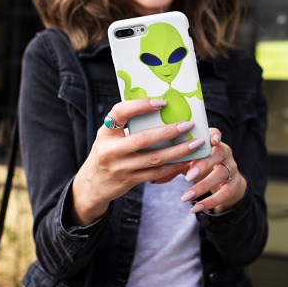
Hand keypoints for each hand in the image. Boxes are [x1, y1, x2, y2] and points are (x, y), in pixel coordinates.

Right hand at [70, 98, 203, 225]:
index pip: (120, 113)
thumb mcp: (109, 135)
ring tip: (195, 143)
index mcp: (106, 131)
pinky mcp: (129, 181)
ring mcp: (120, 168)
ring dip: (177, 151)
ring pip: (154, 158)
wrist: (92, 184)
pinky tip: (186, 160)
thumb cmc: (107, 151)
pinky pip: (156, 174)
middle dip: (168, 132)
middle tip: (188, 124)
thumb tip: (160, 107)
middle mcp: (110, 150)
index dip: (141, 105)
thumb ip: (127, 124)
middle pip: (143, 139)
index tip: (162, 102)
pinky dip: (172, 166)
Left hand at [180, 128, 246, 213]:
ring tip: (185, 197)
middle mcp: (225, 153)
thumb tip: (153, 179)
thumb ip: (174, 166)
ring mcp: (232, 168)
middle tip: (187, 177)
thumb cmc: (200, 166)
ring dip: (202, 186)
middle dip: (204, 164)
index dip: (215, 135)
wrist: (223, 182)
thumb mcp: (188, 163)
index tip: (211, 140)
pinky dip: (210, 202)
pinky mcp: (235, 184)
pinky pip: (225, 193)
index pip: (215, 133)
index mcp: (213, 143)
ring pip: (222, 174)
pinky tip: (195, 208)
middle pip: (219, 154)